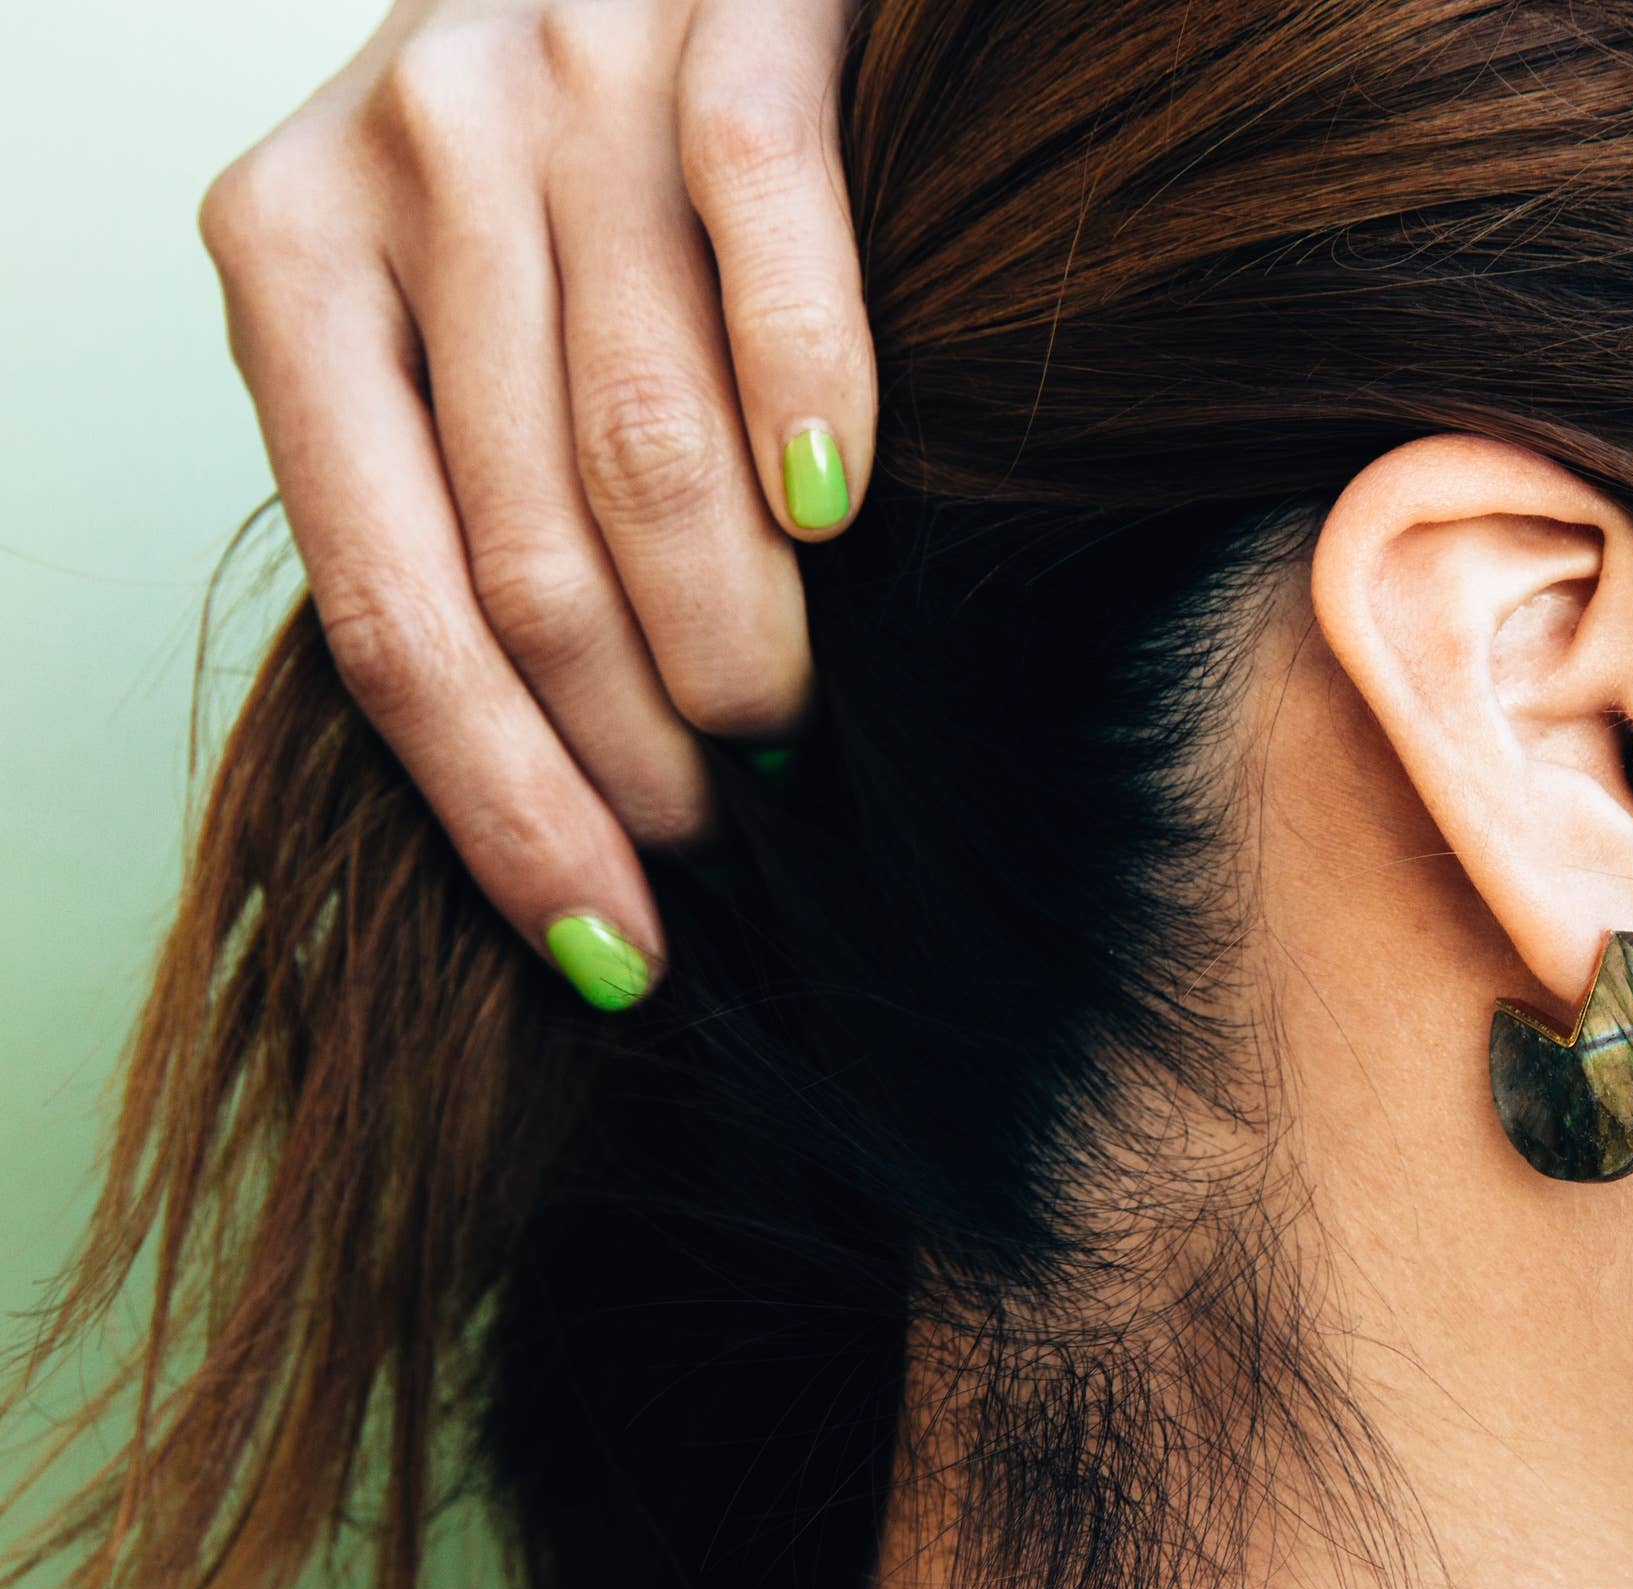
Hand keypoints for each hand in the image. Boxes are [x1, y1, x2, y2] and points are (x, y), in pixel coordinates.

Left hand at [196, 0, 872, 1007]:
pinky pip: (769, 243)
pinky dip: (816, 396)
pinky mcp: (726, 17)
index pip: (390, 609)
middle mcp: (401, 162)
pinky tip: (842, 507)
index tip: (616, 949)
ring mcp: (558, 80)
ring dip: (734, 639)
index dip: (505, 811)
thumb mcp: (440, 303)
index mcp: (287, 258)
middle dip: (632, 755)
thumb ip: (446, 475)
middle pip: (524, 562)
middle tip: (720, 835)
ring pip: (646, 446)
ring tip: (786, 728)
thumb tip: (536, 763)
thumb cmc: (563, 158)